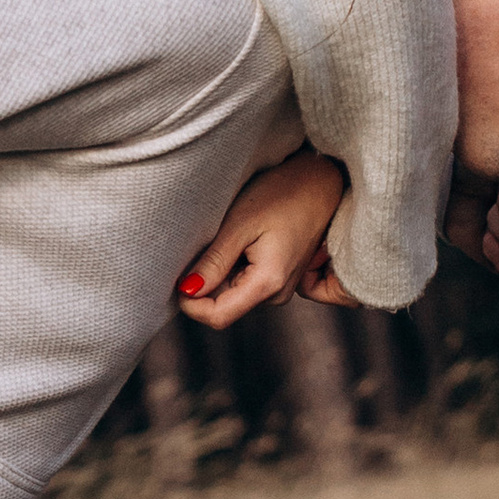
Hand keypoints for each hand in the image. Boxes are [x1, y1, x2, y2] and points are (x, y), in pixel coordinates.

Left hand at [175, 149, 347, 326]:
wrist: (322, 182)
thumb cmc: (283, 195)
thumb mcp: (240, 225)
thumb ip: (214, 263)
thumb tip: (187, 291)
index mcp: (268, 283)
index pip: (218, 317)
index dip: (191, 304)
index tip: (176, 279)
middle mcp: (277, 293)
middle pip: (223, 305)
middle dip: (205, 283)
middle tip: (204, 244)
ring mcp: (281, 287)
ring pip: (233, 292)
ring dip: (219, 271)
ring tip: (228, 236)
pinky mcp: (280, 278)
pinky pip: (246, 281)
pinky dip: (233, 264)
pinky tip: (240, 238)